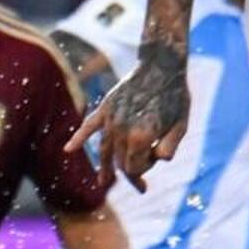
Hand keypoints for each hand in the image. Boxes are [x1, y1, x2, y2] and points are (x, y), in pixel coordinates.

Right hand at [75, 46, 190, 189]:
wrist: (160, 65)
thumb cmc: (174, 96)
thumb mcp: (181, 125)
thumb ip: (170, 146)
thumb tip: (159, 159)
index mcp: (140, 137)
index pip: (134, 169)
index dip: (145, 169)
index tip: (156, 157)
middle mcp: (122, 131)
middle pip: (120, 162)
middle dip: (132, 170)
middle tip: (143, 181)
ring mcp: (111, 120)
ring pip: (105, 151)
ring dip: (105, 169)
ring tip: (103, 182)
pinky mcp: (105, 108)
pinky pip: (88, 126)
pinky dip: (78, 139)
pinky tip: (67, 150)